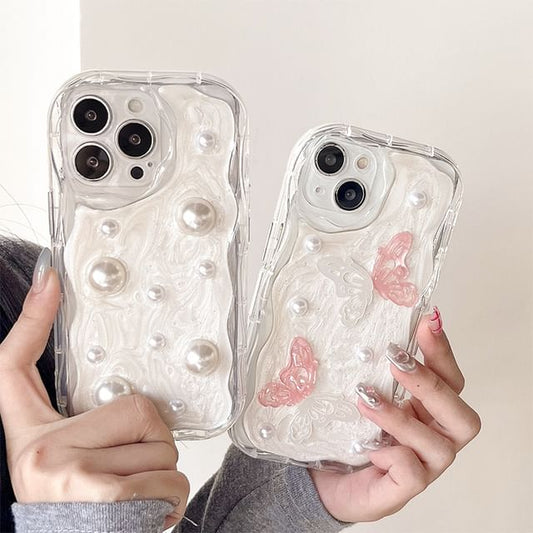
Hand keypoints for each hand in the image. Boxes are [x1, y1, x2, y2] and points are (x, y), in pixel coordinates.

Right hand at [0, 254, 188, 528]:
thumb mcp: (61, 460)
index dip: (32, 319)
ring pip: (162, 449)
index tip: (51, 277)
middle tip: (126, 470)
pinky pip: (171, 479)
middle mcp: (41, 453)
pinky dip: (171, 498)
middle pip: (140, 413)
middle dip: (151, 445)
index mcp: (29, 435)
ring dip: (163, 476)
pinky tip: (143, 512)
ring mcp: (72, 476)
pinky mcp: (105, 499)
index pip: (16, 368)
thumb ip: (88, 424)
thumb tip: (110, 376)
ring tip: (133, 495)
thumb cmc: (72, 506)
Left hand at [310, 308, 480, 522]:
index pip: (450, 379)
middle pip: (461, 415)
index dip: (442, 351)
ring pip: (439, 446)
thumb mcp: (364, 394)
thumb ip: (376, 371)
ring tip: (366, 398)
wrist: (328, 479)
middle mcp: (435, 438)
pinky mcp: (405, 489)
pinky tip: (368, 445)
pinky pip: (414, 473)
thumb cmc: (350, 433)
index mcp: (430, 412)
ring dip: (402, 417)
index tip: (427, 320)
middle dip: (430, 385)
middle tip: (396, 360)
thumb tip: (373, 330)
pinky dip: (394, 454)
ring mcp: (425, 467)